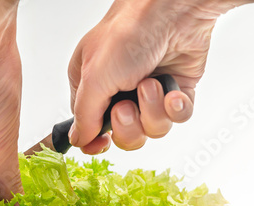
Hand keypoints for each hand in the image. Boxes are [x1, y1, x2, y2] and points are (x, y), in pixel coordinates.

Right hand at [67, 0, 250, 153]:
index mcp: (91, 87)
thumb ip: (84, 117)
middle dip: (127, 125)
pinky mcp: (174, 92)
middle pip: (122, 135)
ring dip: (152, 110)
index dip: (96, 141)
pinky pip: (177, 119)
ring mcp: (148, 94)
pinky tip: (173, 92)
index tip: (102, 144)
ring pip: (151, 130)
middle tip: (127, 104)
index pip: (89, 127)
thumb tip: (77, 141)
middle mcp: (118, 92)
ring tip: (151, 84)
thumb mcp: (93, 79)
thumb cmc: (127, 34)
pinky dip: (176, 108)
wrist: (173, 12)